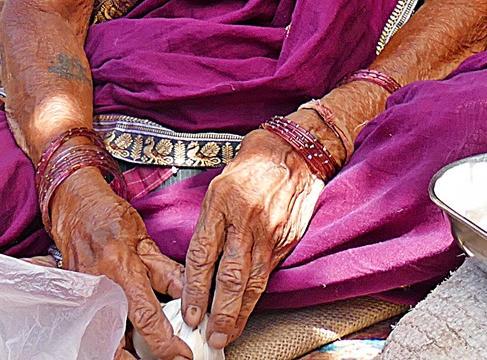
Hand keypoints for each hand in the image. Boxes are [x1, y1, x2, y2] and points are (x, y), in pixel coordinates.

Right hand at [48, 166, 190, 359]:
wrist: (73, 206)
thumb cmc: (109, 217)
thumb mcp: (144, 240)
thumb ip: (165, 270)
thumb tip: (188, 294)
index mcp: (121, 269)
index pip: (146, 315)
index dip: (164, 341)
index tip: (180, 355)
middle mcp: (98, 286)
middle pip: (116, 338)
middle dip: (137, 358)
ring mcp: (80, 295)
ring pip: (100, 338)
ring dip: (121, 351)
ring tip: (141, 357)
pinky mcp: (71, 298)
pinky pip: (88, 326)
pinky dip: (105, 338)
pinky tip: (119, 343)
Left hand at [181, 129, 323, 349]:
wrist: (296, 151)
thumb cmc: (253, 166)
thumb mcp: (219, 187)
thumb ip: (210, 225)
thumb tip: (198, 266)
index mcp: (222, 203)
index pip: (203, 256)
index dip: (195, 290)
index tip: (190, 314)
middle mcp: (247, 219)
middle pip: (231, 276)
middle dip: (220, 312)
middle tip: (212, 336)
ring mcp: (271, 230)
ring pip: (254, 280)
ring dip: (241, 311)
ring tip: (230, 332)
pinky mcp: (288, 237)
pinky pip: (270, 270)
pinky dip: (258, 293)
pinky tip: (249, 308)